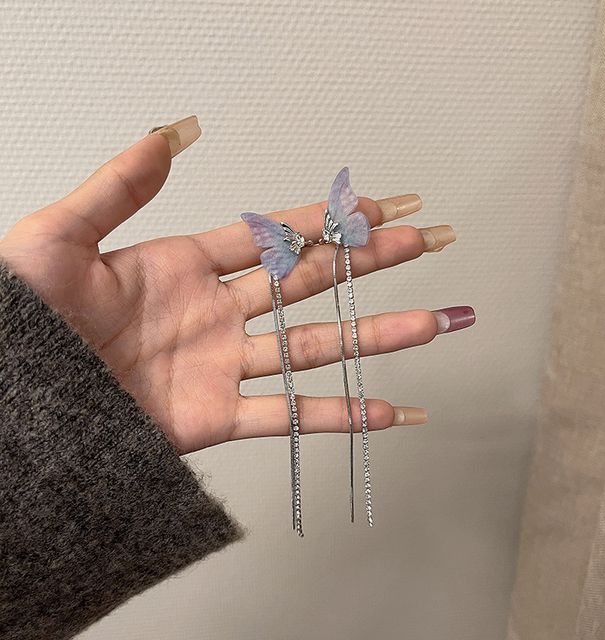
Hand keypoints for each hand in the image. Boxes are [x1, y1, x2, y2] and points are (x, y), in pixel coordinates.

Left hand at [0, 116, 470, 453]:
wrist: (19, 403)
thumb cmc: (24, 323)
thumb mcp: (60, 239)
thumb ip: (118, 187)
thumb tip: (168, 133)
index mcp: (186, 265)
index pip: (274, 234)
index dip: (326, 216)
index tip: (376, 203)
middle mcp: (218, 313)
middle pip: (312, 282)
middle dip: (372, 260)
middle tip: (426, 242)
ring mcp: (224, 366)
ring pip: (316, 348)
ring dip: (377, 336)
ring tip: (432, 322)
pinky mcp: (217, 418)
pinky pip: (290, 416)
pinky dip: (340, 416)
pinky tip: (386, 409)